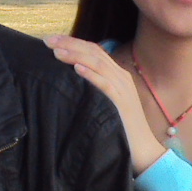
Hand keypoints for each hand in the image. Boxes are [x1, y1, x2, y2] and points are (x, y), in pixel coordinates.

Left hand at [45, 35, 165, 172]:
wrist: (144, 149)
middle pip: (94, 52)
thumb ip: (94, 90)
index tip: (51, 41)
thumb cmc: (121, 128)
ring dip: (76, 55)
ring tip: (56, 52)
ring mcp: (123, 89)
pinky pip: (106, 85)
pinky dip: (91, 75)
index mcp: (117, 75)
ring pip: (98, 64)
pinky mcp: (123, 103)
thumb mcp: (107, 103)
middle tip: (47, 40)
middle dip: (69, 44)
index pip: (94, 51)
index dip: (73, 42)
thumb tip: (69, 82)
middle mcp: (121, 77)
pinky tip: (76, 69)